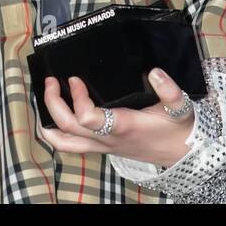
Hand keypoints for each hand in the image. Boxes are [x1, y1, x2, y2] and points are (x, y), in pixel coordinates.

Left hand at [38, 66, 195, 167]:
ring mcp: (101, 146)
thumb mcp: (180, 106)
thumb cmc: (177, 129)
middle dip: (52, 103)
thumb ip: (169, 90)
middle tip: (51, 81)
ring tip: (45, 98)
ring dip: (48, 121)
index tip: (75, 79)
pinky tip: (54, 117)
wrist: (180, 153)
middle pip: (67, 128)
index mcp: (122, 126)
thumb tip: (155, 72)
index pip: (87, 118)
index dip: (77, 98)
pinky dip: (56, 133)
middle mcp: (107, 138)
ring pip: (63, 142)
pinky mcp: (100, 148)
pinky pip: (70, 145)